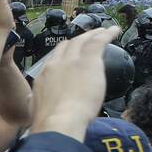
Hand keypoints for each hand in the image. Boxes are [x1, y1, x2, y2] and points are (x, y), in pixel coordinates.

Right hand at [28, 26, 120, 140]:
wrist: (59, 120)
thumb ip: (40, 101)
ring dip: (92, 34)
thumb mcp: (37, 108)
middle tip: (87, 39)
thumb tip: (37, 104)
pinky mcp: (88, 60)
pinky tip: (114, 31)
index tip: (71, 54)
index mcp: (44, 75)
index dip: (64, 53)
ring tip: (101, 32)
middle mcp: (56, 63)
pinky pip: (98, 41)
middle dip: (77, 40)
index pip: (54, 58)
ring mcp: (71, 60)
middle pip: (67, 45)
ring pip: (82, 40)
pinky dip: (107, 34)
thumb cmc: (50, 121)